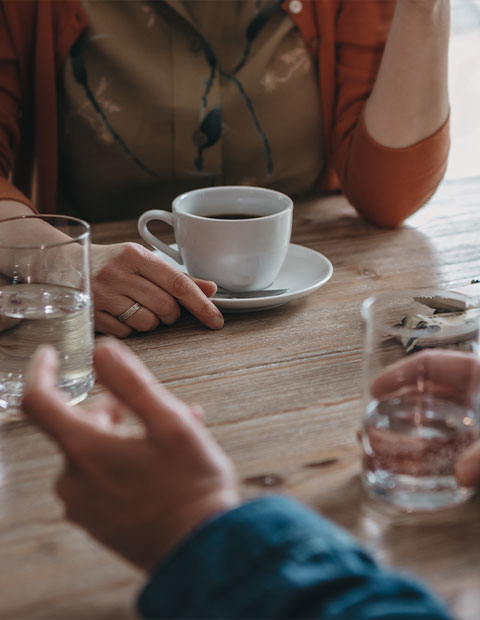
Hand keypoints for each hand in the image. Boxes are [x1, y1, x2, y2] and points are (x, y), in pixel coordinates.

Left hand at [21, 339, 239, 569]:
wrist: (201, 551)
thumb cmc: (190, 486)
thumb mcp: (170, 423)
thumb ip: (131, 383)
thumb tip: (101, 350)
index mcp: (84, 451)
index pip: (38, 400)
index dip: (42, 371)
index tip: (52, 354)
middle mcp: (73, 480)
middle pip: (78, 425)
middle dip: (114, 408)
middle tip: (154, 408)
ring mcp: (82, 505)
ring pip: (95, 451)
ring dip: (127, 435)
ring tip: (172, 436)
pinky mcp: (96, 521)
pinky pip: (102, 477)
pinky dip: (125, 461)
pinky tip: (163, 462)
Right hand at [91, 242, 223, 336]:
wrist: (65, 266)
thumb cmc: (113, 264)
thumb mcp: (144, 262)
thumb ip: (178, 277)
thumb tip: (211, 289)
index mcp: (136, 255)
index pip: (179, 283)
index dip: (201, 305)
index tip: (216, 320)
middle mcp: (119, 273)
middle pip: (165, 307)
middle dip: (171, 314)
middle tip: (162, 307)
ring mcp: (103, 294)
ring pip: (147, 323)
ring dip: (150, 322)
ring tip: (136, 308)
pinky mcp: (91, 314)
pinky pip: (126, 333)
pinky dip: (129, 329)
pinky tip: (119, 314)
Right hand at [370, 349, 479, 487]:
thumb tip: (462, 476)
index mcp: (479, 374)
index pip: (431, 365)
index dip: (400, 374)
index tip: (375, 388)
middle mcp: (474, 397)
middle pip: (426, 394)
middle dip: (395, 407)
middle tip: (370, 420)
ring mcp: (475, 423)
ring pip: (433, 424)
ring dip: (405, 434)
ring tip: (375, 444)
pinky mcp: (475, 447)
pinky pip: (447, 448)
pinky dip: (425, 457)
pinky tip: (404, 468)